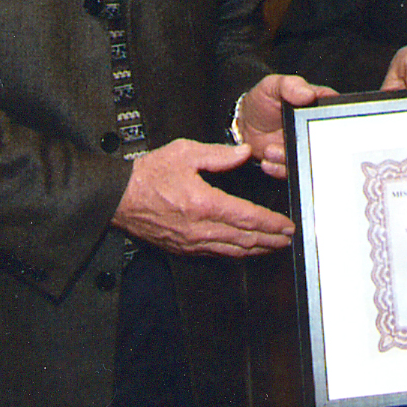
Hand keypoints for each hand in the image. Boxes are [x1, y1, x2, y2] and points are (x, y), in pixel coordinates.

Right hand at [112, 138, 296, 257]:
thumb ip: (218, 154)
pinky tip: (245, 250)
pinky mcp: (183, 248)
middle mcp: (200, 228)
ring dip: (257, 249)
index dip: (271, 223)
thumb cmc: (149, 175)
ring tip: (274, 246)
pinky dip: (236, 253)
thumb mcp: (184, 153)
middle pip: (245, 239)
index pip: (247, 217)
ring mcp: (191, 242)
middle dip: (271, 239)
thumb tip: (244, 153)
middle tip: (288, 238)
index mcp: (203, 203)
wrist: (118, 198)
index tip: (287, 225)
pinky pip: (216, 254)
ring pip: (233, 251)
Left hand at [236, 73, 335, 175]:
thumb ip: (290, 86)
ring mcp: (303, 147)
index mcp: (316, 106)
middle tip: (291, 140)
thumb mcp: (273, 85)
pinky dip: (279, 167)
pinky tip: (268, 157)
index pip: (335, 112)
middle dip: (309, 144)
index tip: (314, 121)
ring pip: (308, 159)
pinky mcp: (291, 161)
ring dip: (288, 157)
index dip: (331, 118)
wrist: (244, 123)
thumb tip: (309, 94)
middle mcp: (314, 129)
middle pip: (326, 142)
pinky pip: (292, 171)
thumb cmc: (262, 101)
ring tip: (270, 149)